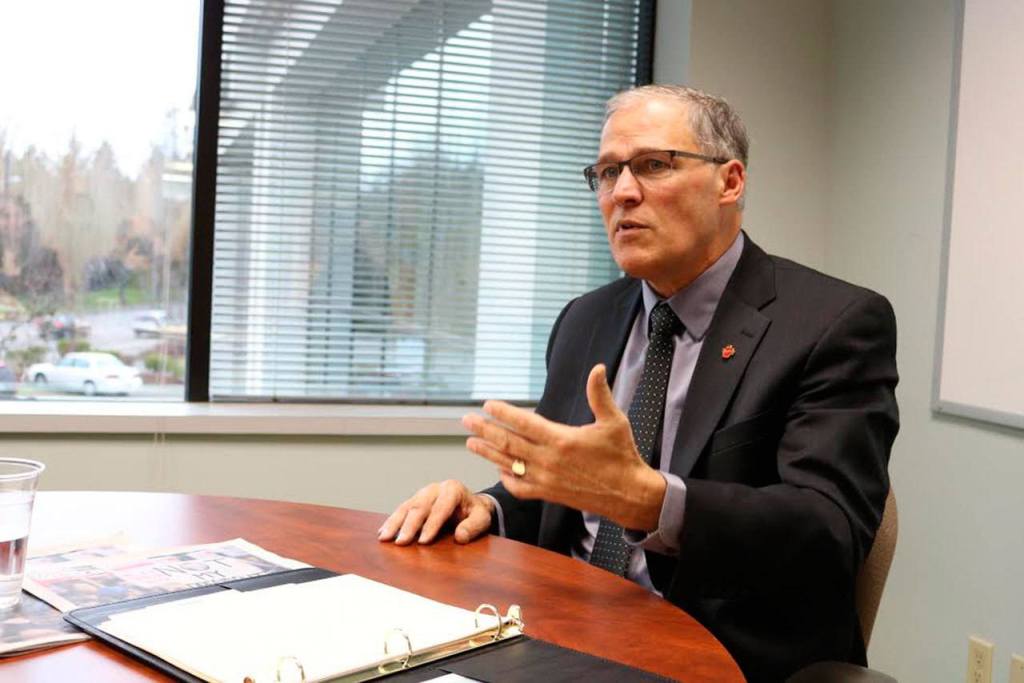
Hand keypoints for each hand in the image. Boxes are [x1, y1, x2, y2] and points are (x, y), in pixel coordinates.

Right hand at [377, 479, 494, 545]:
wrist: (470, 504)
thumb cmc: (475, 512)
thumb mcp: (482, 519)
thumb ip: (473, 527)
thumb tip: (460, 537)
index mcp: (453, 489)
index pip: (441, 507)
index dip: (432, 525)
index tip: (424, 541)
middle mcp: (435, 489)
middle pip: (420, 506)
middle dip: (409, 526)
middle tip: (401, 543)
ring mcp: (423, 493)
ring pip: (407, 506)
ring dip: (394, 523)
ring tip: (385, 538)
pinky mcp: (415, 500)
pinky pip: (401, 509)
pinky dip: (391, 521)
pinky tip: (383, 532)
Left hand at [462, 364, 665, 530]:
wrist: (629, 494)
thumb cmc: (622, 455)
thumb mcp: (614, 421)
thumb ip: (600, 395)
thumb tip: (597, 368)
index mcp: (562, 440)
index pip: (524, 423)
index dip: (503, 413)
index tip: (488, 404)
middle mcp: (549, 461)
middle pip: (508, 443)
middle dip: (485, 430)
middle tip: (466, 420)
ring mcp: (546, 480)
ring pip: (509, 464)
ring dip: (487, 453)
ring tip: (470, 443)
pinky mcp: (548, 494)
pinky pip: (519, 487)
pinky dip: (506, 477)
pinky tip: (498, 467)